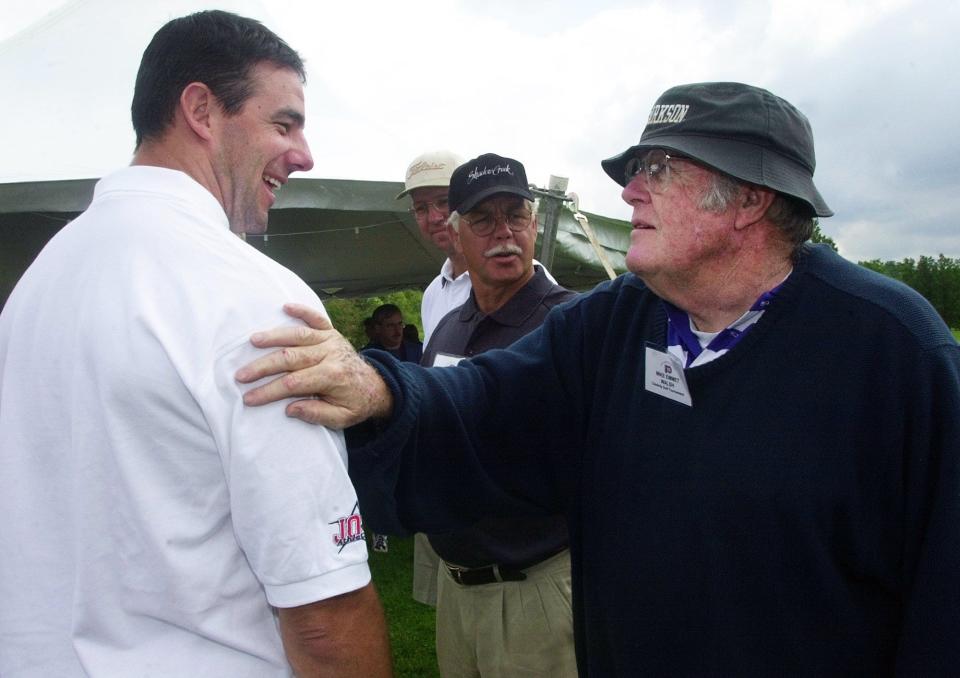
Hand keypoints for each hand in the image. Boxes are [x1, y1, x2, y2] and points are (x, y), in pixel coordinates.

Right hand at [235, 303, 392, 427]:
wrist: (377, 386)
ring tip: (252, 341)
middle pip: (290, 358)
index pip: (293, 384)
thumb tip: (289, 408)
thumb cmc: (355, 403)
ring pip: (298, 336)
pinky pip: (317, 318)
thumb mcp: (341, 418)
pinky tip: (286, 306)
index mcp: (332, 377)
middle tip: (240, 375)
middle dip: (262, 367)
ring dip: (274, 337)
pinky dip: (302, 310)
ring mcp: (331, 340)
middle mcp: (330, 354)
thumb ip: (317, 414)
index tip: (249, 398)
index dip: (269, 391)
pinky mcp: (332, 332)